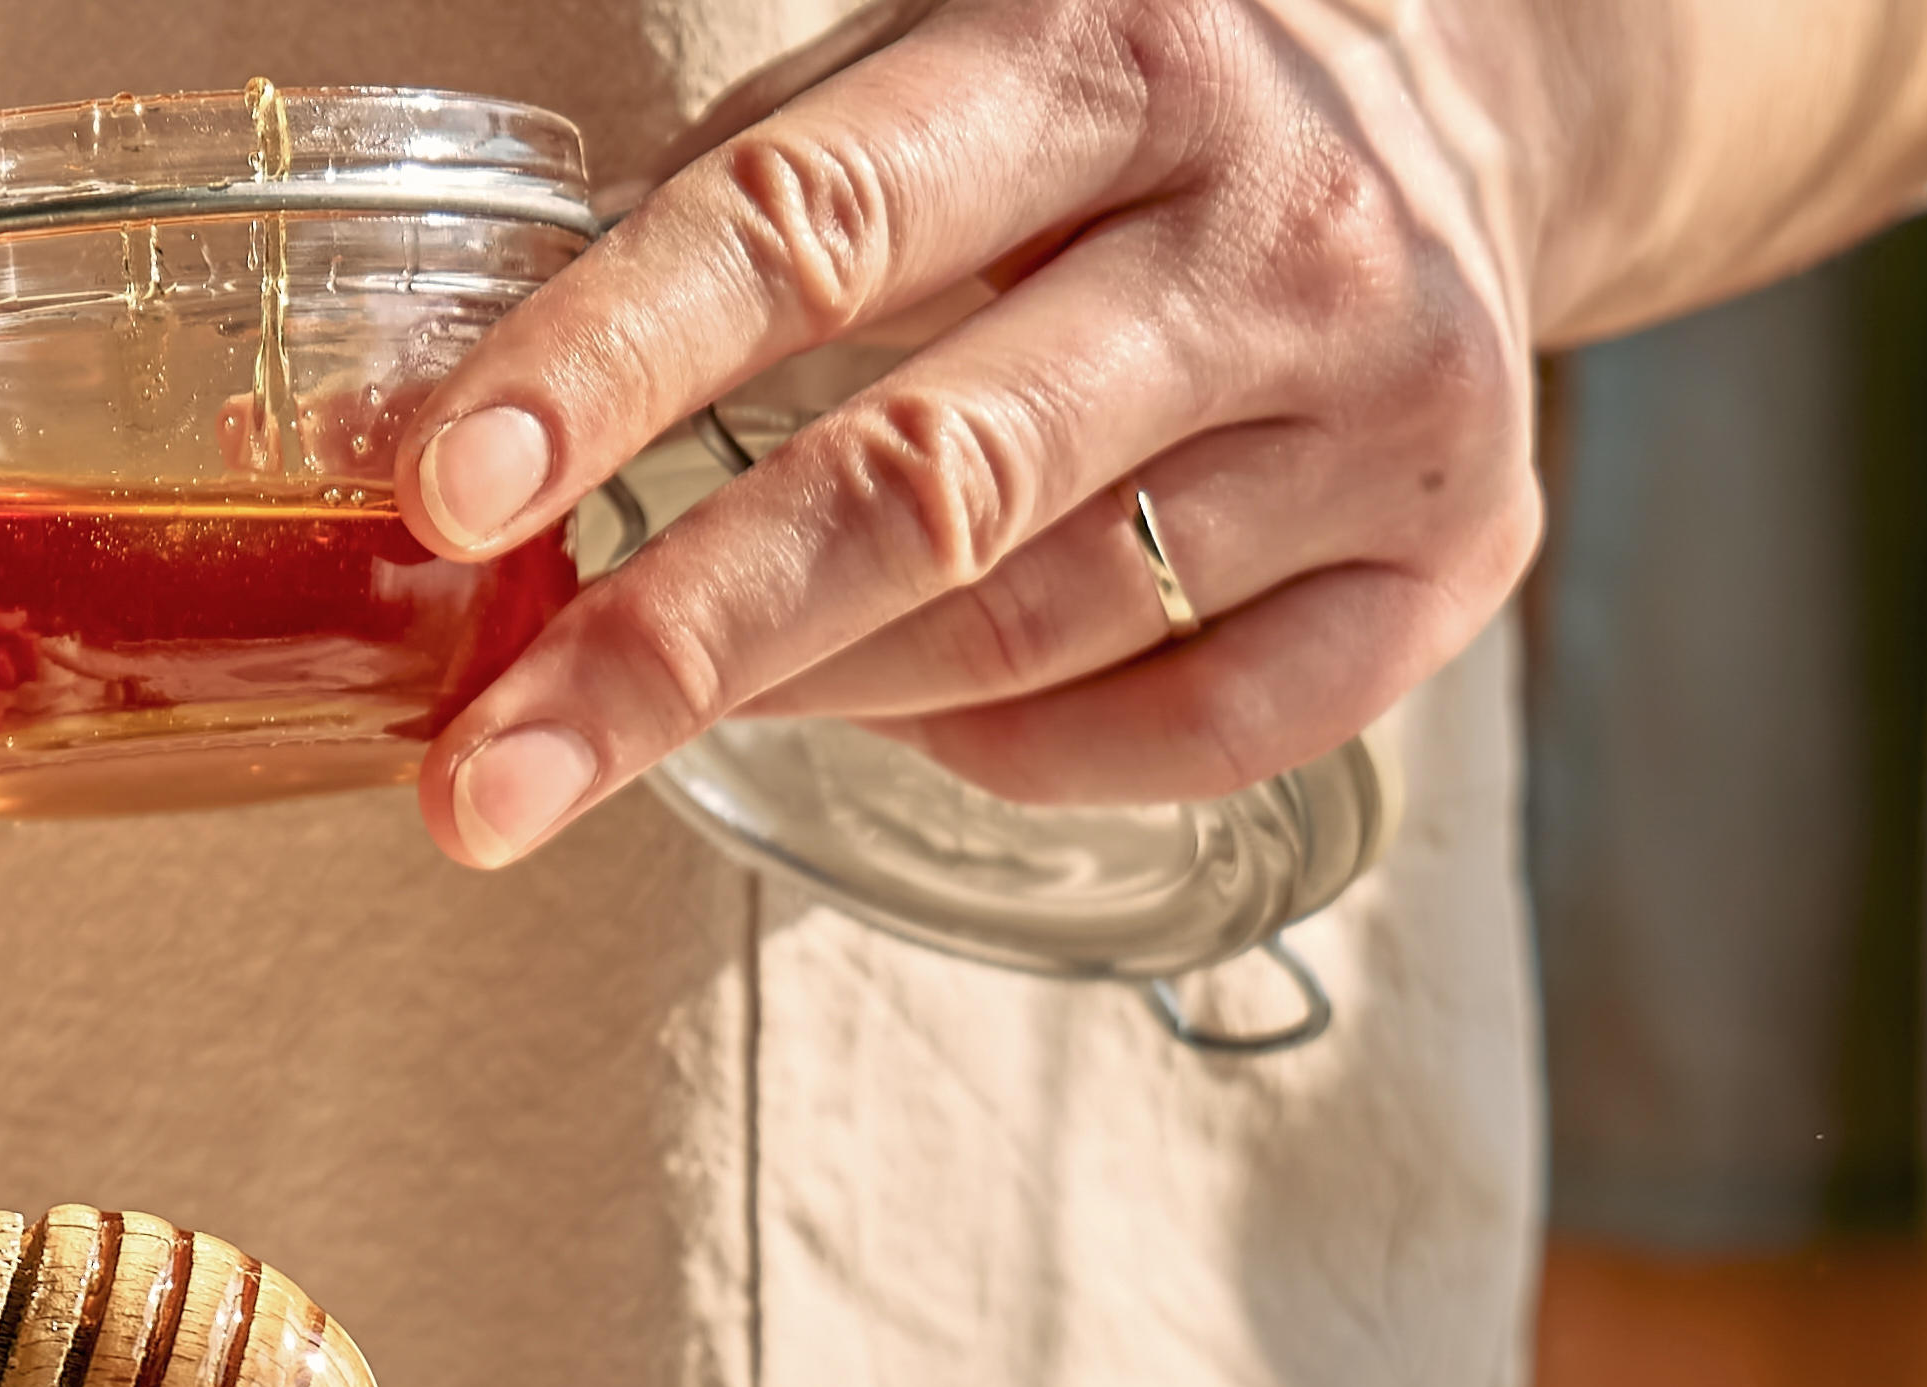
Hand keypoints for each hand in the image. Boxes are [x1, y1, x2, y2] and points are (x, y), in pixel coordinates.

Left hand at [396, 0, 1542, 857]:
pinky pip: (1186, 734)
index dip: (609, 365)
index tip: (444, 493)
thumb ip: (769, 194)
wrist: (1481, 100)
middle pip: (924, 488)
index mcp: (1104, 55)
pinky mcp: (1451, 560)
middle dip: (674, 648)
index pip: (811, 225)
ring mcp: (1376, 413)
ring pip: (1030, 633)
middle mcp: (1267, 233)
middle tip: (490, 775)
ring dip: (805, 698)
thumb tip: (494, 407)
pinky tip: (906, 717)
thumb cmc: (1138, 96)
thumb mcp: (963, 47)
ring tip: (653, 713)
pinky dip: (1007, 752)